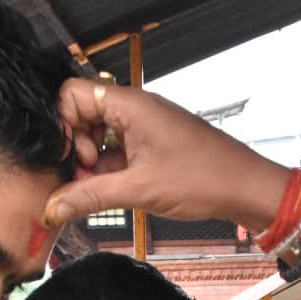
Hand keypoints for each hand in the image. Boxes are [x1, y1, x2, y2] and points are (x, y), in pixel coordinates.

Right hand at [46, 79, 286, 229]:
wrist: (245, 188)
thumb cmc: (206, 177)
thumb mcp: (140, 190)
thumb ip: (91, 196)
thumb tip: (55, 205)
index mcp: (131, 106)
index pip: (73, 94)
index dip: (64, 125)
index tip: (68, 157)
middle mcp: (136, 110)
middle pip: (84, 115)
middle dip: (77, 148)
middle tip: (85, 178)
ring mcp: (145, 126)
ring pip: (101, 136)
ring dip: (93, 163)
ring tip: (98, 189)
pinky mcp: (153, 144)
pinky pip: (119, 150)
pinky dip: (111, 170)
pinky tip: (113, 192)